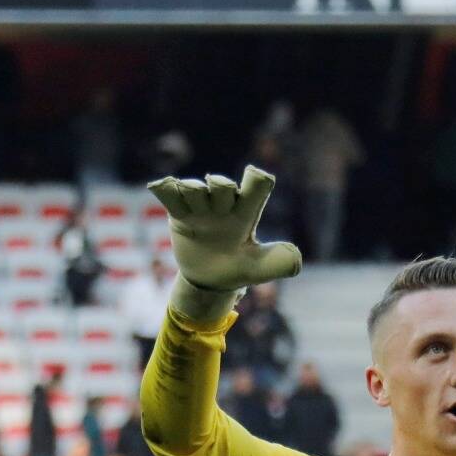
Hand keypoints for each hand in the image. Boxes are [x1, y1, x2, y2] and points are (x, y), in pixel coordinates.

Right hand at [146, 165, 301, 295]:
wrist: (209, 279)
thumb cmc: (237, 268)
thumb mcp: (258, 269)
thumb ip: (278, 263)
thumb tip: (296, 257)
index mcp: (247, 212)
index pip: (256, 189)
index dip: (257, 181)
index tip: (256, 176)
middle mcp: (224, 205)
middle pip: (223, 185)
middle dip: (221, 186)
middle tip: (216, 188)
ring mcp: (201, 208)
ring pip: (195, 189)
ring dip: (193, 188)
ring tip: (190, 192)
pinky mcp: (180, 213)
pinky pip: (171, 197)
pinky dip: (166, 189)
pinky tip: (160, 186)